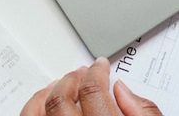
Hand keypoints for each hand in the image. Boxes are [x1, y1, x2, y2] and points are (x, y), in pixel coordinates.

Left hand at [20, 57, 163, 115]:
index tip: (100, 66)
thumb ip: (145, 112)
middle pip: (62, 98)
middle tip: (83, 71)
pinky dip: (33, 107)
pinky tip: (44, 103)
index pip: (92, 91)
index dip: (97, 71)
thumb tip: (124, 90)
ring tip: (62, 84)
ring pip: (38, 111)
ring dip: (49, 92)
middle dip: (72, 78)